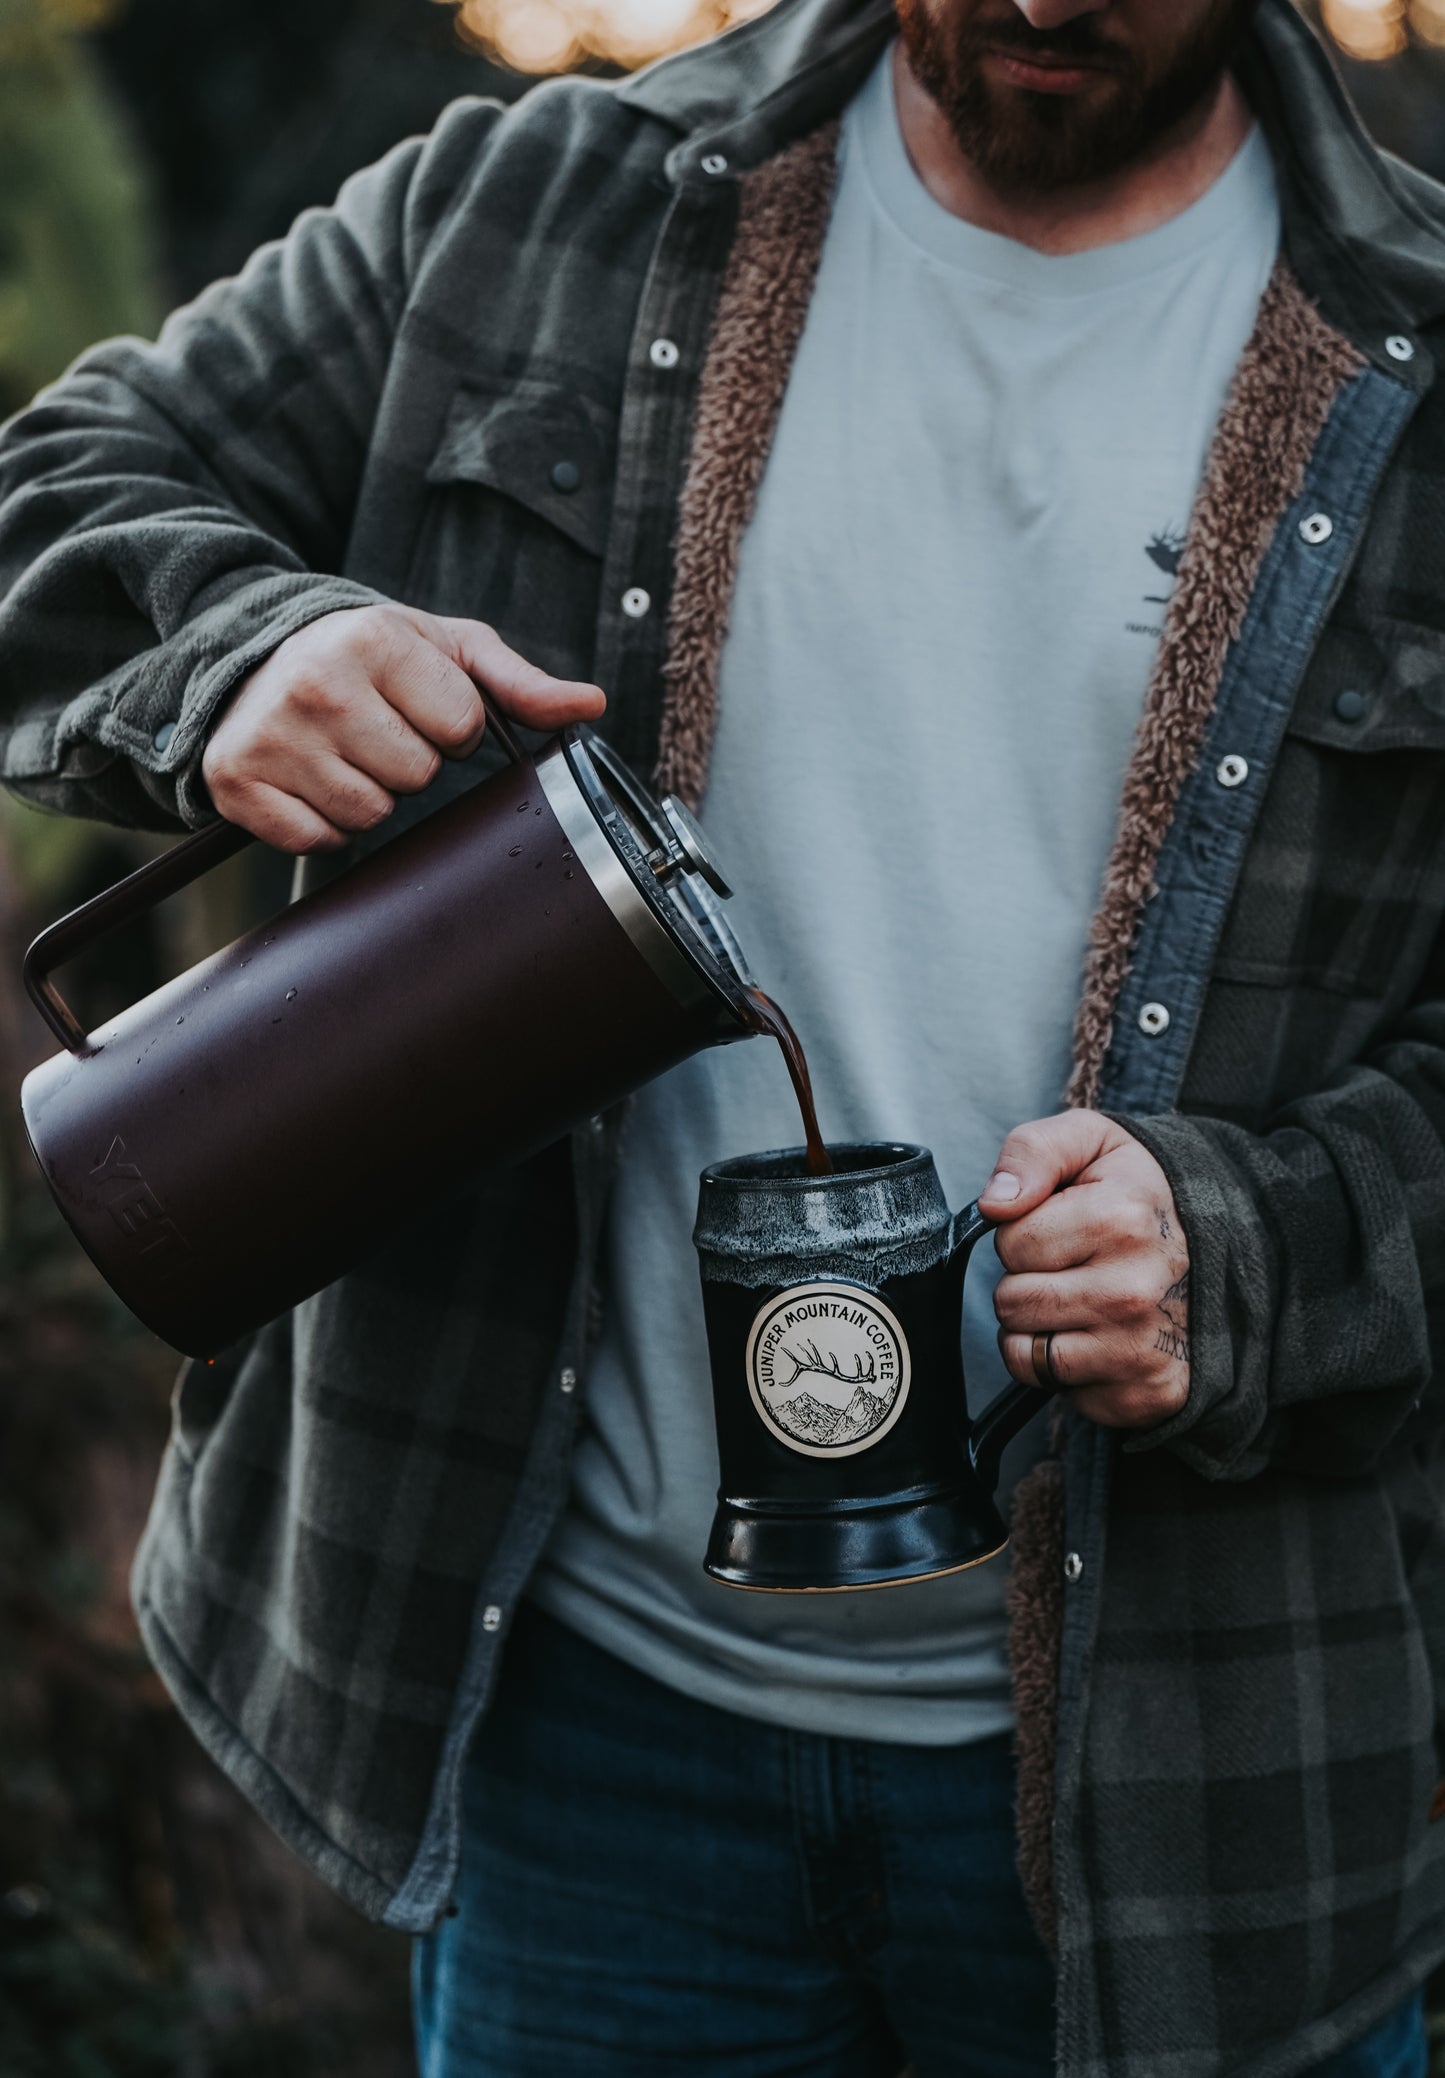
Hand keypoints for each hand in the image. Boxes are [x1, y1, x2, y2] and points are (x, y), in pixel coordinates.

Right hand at [201, 604, 606, 851]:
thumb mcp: (444, 650)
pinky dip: (323, 823)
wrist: (250, 658)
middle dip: (410, 761)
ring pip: (371, 814)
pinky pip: (319, 841)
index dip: (453, 726)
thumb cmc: (365, 656)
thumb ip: (520, 683)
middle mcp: (317, 684)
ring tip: (344, 752)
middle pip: (418, 777)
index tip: (420, 705)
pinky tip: (312, 780)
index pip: (462, 728)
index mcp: (374, 640)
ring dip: (369, 795)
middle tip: (377, 728)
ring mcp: (271, 737)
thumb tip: (592, 705)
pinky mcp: (238, 783)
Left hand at [978, 1110, 1190, 1430]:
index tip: (1063, 1226)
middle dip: (1027, 1282)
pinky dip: (1070, 1371)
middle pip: (1011, 1302)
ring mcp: (1143, 1349)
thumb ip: (1032, 1153)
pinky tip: (1104, 1338)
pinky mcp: (1148, 1394)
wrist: (1228, 1247)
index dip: (1024, 1233)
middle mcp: (1134, 1291)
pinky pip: (1060, 1393)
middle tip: (1074, 1266)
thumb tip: (995, 1204)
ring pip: (1025, 1354)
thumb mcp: (1090, 1142)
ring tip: (1084, 1301)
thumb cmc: (1139, 1195)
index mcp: (1121, 1220)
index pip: (1009, 1243)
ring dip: (1040, 1331)